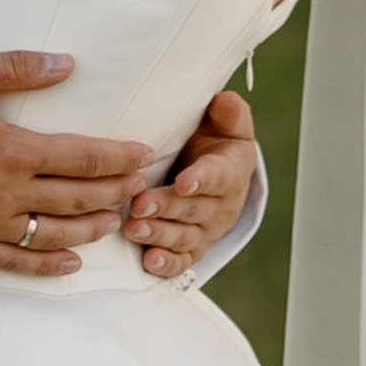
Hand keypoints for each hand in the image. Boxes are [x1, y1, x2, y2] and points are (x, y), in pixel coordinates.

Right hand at [0, 49, 151, 279]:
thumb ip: (17, 67)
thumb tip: (66, 63)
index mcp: (11, 149)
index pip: (82, 156)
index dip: (118, 157)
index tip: (143, 154)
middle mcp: (6, 193)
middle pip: (77, 198)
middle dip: (114, 192)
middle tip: (139, 187)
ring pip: (54, 234)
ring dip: (90, 228)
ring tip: (114, 221)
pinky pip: (13, 262)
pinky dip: (46, 266)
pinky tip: (70, 263)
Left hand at [126, 86, 259, 284]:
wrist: (217, 174)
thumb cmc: (215, 142)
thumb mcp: (226, 123)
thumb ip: (228, 113)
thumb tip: (225, 100)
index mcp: (230, 171)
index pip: (218, 175)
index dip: (202, 179)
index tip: (185, 181)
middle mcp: (221, 205)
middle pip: (194, 209)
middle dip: (167, 207)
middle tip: (141, 204)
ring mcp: (205, 230)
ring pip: (184, 236)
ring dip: (159, 234)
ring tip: (135, 229)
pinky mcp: (192, 248)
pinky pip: (182, 261)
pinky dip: (166, 264)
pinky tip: (149, 261)